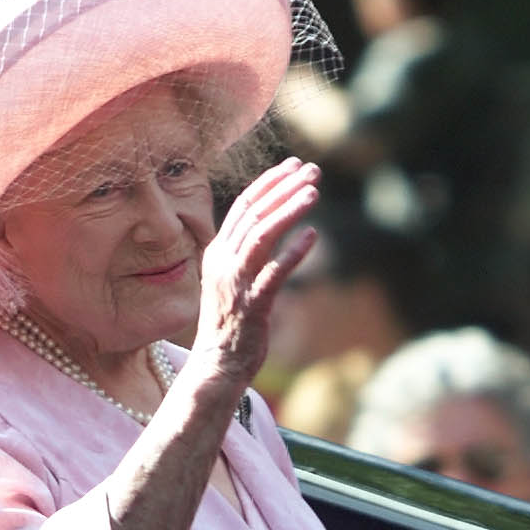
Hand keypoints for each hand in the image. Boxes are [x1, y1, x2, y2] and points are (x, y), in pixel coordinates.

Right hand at [193, 157, 320, 386]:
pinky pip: (273, 272)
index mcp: (216, 253)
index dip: (268, 183)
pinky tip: (312, 236)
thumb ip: (244, 252)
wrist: (216, 364)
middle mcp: (222, 263)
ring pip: (260, 236)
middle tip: (311, 170)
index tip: (292, 165)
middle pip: (253, 215)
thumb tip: (269, 225)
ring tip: (313, 192)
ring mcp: (235, 283)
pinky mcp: (251, 305)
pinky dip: (293, 252)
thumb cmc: (229, 322)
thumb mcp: (230, 279)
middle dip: (283, 188)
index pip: (242, 207)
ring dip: (288, 211)